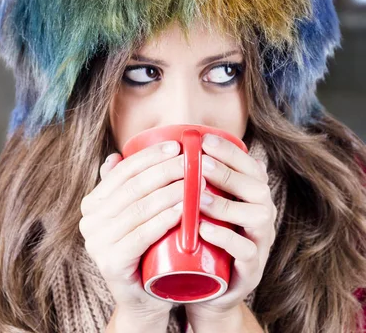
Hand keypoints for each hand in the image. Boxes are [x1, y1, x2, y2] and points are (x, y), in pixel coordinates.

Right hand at [78, 140, 205, 321]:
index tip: (177, 146)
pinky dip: (164, 219)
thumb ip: (123, 187)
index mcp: (93, 202)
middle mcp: (90, 220)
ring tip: (196, 183)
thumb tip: (116, 155)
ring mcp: (97, 242)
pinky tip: (184, 209)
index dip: (151, 156)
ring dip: (172, 192)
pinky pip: (141, 235)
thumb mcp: (133, 214)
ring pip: (140, 208)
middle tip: (193, 163)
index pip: (124, 171)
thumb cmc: (145, 249)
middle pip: (134, 187)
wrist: (143, 297)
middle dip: (166, 170)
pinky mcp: (111, 263)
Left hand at [185, 134, 276, 325]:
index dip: (230, 152)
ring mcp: (259, 243)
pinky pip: (246, 252)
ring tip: (199, 197)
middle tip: (199, 163)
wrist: (206, 289)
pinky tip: (205, 230)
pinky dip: (227, 239)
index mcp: (252, 196)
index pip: (250, 166)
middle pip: (257, 187)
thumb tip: (167, 147)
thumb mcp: (201, 207)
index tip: (205, 140)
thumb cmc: (201, 240)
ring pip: (257, 217)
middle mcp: (262, 215)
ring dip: (226, 205)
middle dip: (227, 172)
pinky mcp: (251, 270)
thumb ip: (194, 180)